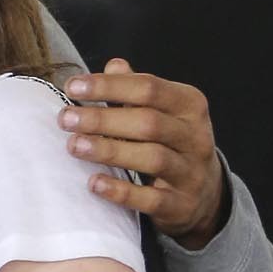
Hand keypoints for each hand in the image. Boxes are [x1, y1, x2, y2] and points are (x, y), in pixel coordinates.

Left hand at [60, 60, 227, 245]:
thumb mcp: (162, 113)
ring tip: (74, 146)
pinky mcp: (180, 206)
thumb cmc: (173, 145)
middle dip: (103, 119)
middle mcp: (195, 137)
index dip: (109, 86)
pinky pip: (150, 199)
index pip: (148, 87)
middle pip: (148, 122)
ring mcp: (190, 173)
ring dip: (109, 150)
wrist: (206, 196)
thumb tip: (114, 65)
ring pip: (151, 158)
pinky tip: (93, 183)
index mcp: (190, 105)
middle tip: (66, 119)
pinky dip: (120, 191)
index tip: (73, 87)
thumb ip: (137, 91)